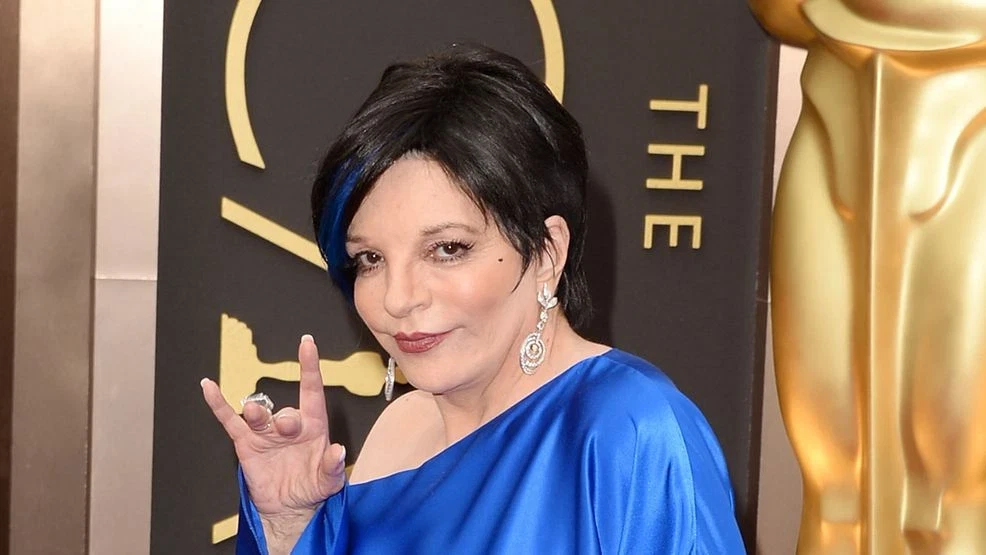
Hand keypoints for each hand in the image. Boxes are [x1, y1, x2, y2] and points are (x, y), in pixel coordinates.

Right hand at [201, 335, 345, 536]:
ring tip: (257, 417)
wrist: (288, 508)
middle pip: (286, 412)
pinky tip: (208, 387)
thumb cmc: (312, 488)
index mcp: (313, 426)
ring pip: (259, 415)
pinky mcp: (246, 443)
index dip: (310, 367)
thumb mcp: (328, 481)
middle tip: (286, 427)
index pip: (312, 391)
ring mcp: (267, 433)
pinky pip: (230, 420)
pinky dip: (218, 404)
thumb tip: (338, 451)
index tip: (307, 343)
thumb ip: (333, 467)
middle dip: (286, 419)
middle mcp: (289, 425)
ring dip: (257, 414)